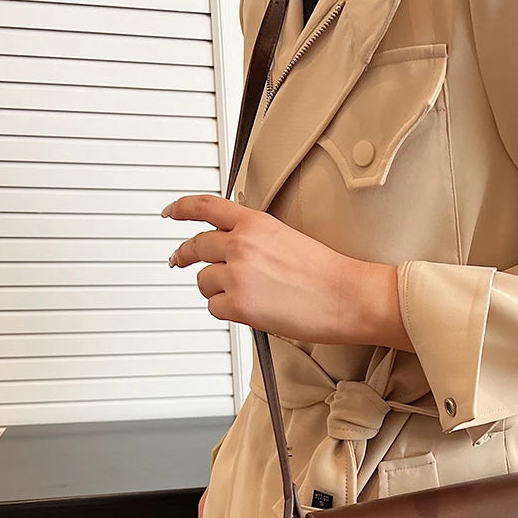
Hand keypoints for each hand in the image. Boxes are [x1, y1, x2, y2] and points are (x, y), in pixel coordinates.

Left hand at [162, 194, 412, 349]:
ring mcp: (237, 274)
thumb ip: (257, 241)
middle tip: (178, 260)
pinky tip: (247, 311)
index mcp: (255, 223)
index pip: (205, 207)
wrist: (347, 296)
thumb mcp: (288, 240)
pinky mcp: (239, 304)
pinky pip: (214, 307)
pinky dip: (226, 311)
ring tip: (237, 296)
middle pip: (196, 246)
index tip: (170, 213)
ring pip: (203, 281)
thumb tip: (236, 253)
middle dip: (183, 255)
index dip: (181, 209)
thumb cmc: (329, 275)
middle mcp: (241, 244)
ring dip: (214, 289)